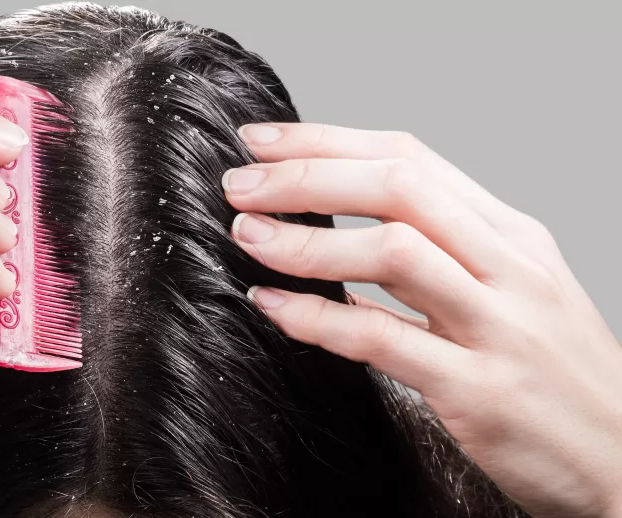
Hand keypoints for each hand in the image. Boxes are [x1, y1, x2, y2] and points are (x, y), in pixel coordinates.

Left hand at [225, 122, 621, 517]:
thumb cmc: (556, 374)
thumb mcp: (512, 293)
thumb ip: (437, 258)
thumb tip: (344, 237)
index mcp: (510, 235)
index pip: (410, 157)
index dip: (327, 142)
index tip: (264, 141)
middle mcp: (507, 267)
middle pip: (398, 186)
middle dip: (307, 176)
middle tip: (239, 183)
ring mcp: (497, 325)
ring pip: (392, 250)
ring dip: (307, 239)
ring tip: (248, 234)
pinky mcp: (479, 388)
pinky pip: (382, 339)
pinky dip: (316, 318)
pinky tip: (272, 306)